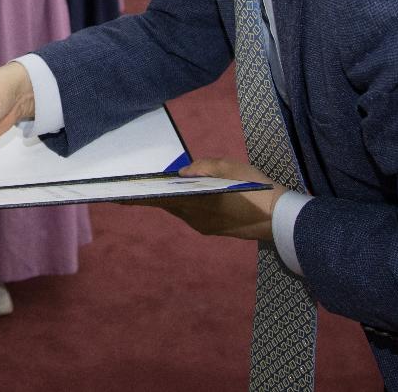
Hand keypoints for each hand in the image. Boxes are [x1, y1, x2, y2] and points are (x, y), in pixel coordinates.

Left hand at [126, 158, 286, 241]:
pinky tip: (182, 196)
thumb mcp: (231, 168)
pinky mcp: (212, 230)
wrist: (280, 219)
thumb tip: (183, 173)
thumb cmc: (256, 190)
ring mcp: (204, 227)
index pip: (160, 200)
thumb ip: (204, 167)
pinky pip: (191, 215)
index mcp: (197, 203)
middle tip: (130, 190)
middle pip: (167, 205)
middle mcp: (196, 219)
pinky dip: (183, 204)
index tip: (117, 196)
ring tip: (153, 189)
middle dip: (150, 197)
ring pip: (179, 210)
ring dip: (168, 200)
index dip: (139, 198)